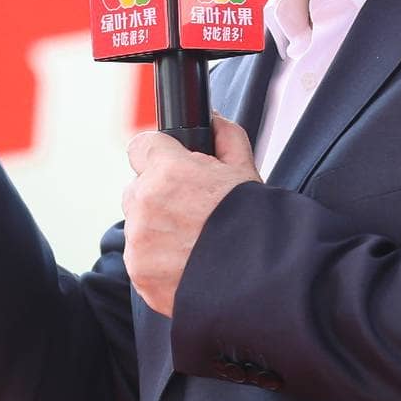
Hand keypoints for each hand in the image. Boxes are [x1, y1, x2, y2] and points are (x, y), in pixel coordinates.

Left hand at [123, 111, 258, 315]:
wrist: (262, 280)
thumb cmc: (255, 224)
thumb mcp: (245, 171)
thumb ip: (226, 137)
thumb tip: (215, 120)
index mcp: (169, 173)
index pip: (140, 147)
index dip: (157, 156)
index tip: (169, 167)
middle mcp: (146, 204)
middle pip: (138, 189)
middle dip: (158, 196)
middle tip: (191, 211)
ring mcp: (139, 241)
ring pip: (137, 225)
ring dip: (156, 229)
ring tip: (193, 242)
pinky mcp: (139, 271)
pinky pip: (140, 257)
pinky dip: (158, 260)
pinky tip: (187, 263)